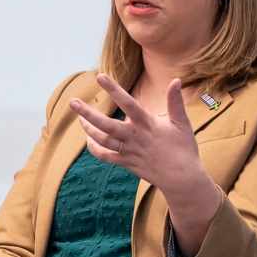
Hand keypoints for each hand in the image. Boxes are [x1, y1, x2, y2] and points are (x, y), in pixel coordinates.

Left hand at [69, 74, 220, 255]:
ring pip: (102, 140)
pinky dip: (95, 148)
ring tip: (79, 117)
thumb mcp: (182, 123)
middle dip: (87, 113)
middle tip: (72, 102)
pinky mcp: (127, 163)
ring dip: (88, 129)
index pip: (128, 103)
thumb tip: (176, 80)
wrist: (182, 179)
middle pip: (106, 125)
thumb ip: (176, 101)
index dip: (113, 90)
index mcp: (147, 124)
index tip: (100, 77)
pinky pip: (106, 156)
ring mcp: (129, 151)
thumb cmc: (184, 149)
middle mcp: (135, 137)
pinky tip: (89, 140)